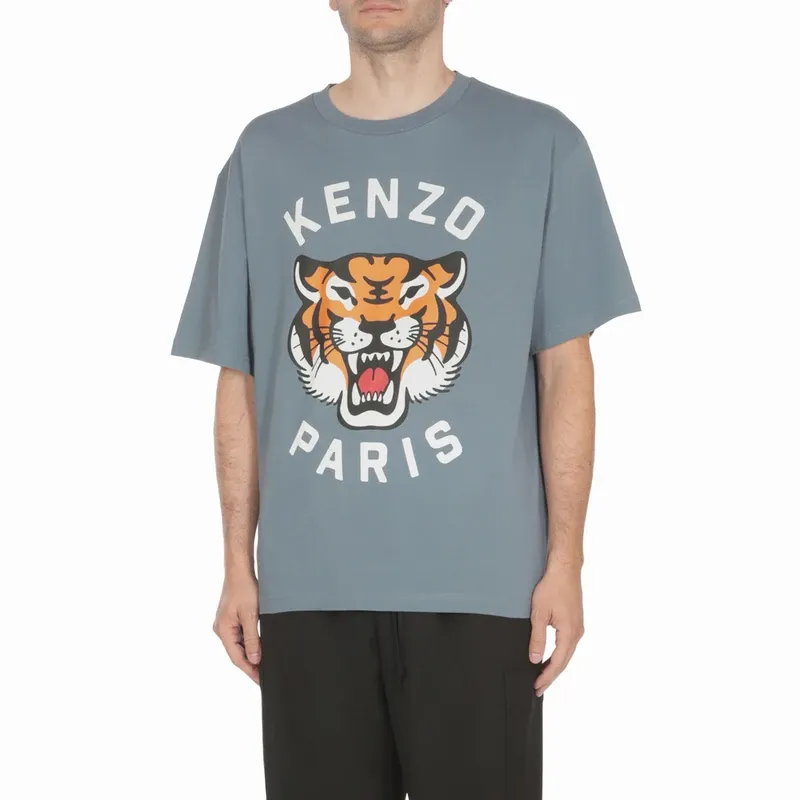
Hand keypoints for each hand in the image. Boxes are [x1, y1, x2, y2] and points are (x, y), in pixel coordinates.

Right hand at [213, 572, 260, 683]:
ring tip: (263, 664)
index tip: (260, 680)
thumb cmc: (244, 589)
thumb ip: (252, 639)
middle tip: (264, 675)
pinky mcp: (230, 619)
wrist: (239, 571)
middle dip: (250, 664)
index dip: (250, 670)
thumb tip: (254, 658)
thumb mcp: (251, 615)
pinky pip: (239, 636)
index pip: (237, 658)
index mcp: (223, 630)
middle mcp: (221, 629)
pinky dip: (248, 643)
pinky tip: (258, 646)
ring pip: (238, 645)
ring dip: (250, 654)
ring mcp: (225, 624)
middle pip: (236, 653)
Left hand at [528, 563, 583, 695]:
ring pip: (567, 653)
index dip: (547, 677)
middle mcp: (577, 633)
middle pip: (564, 661)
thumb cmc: (552, 588)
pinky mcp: (575, 621)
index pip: (558, 663)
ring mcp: (578, 627)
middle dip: (551, 675)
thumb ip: (537, 638)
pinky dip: (559, 654)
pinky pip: (568, 644)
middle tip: (538, 688)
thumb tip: (535, 659)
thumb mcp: (539, 613)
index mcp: (569, 633)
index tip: (536, 687)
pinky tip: (551, 657)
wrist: (565, 570)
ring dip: (555, 666)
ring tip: (543, 676)